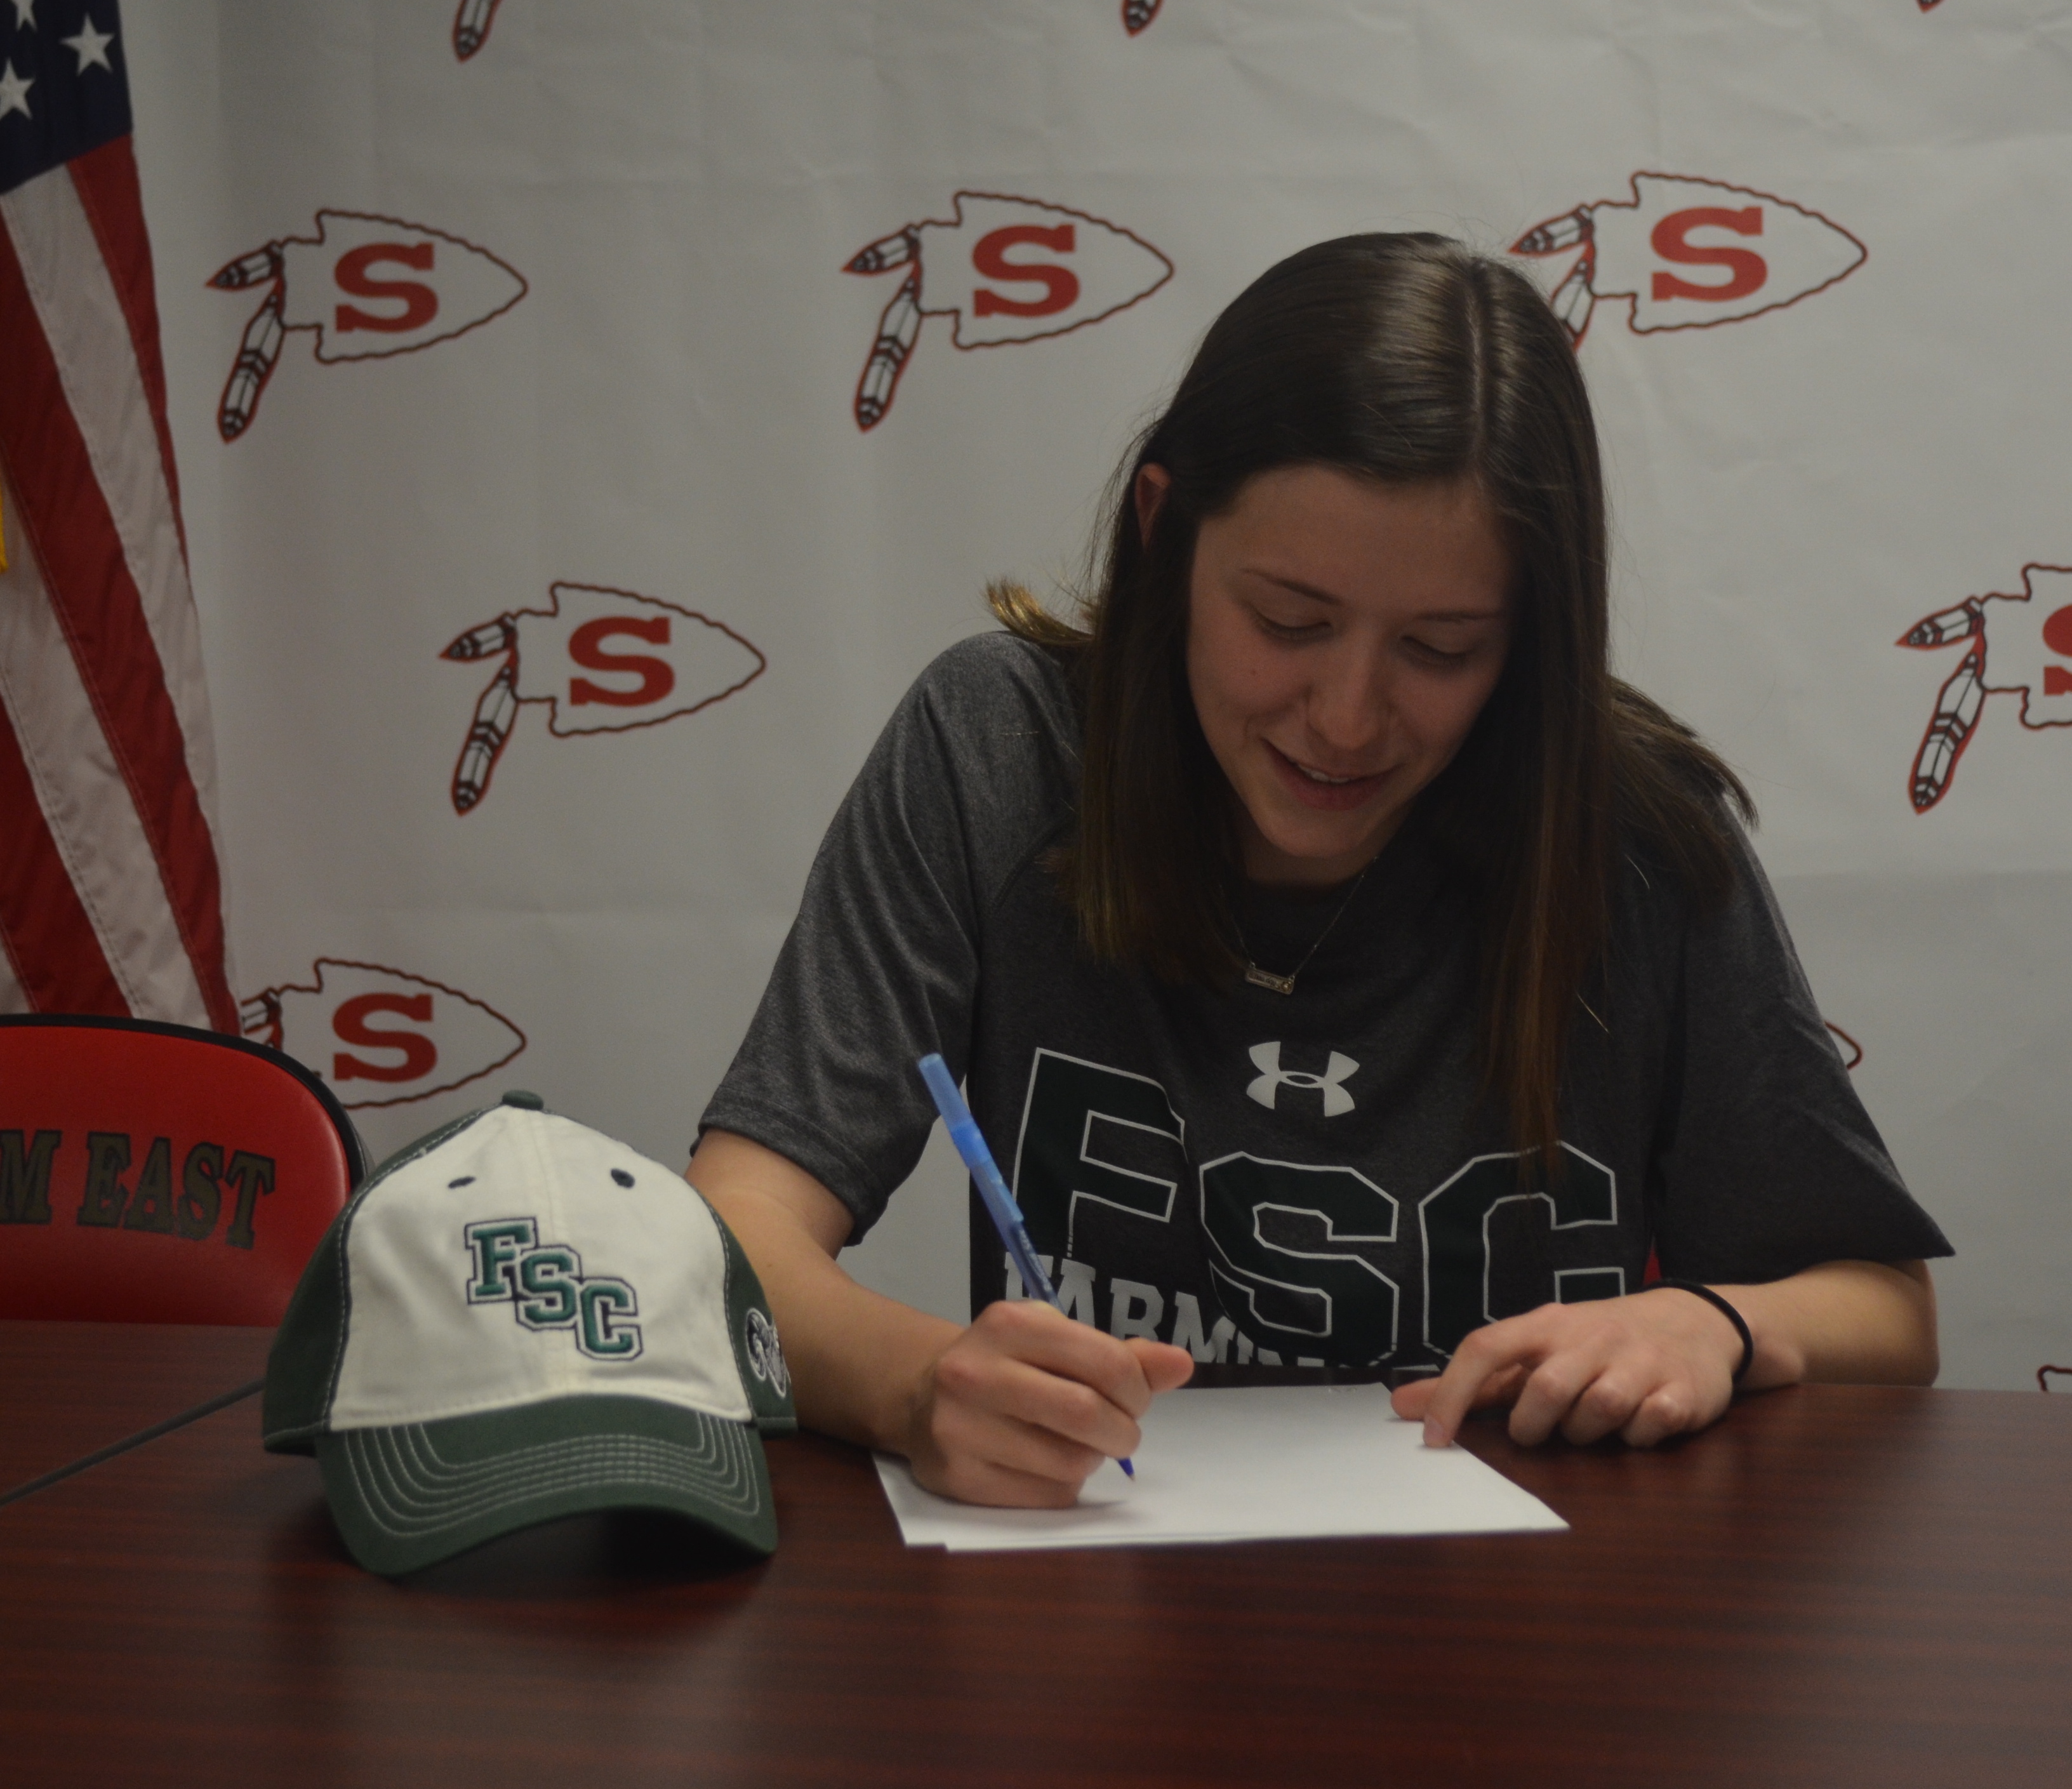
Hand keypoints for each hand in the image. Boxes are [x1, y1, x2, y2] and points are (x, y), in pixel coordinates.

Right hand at [903, 1300, 1193, 1506]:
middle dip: (1122, 1432)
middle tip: (1120, 1432)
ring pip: (1070, 1463)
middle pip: (1087, 1415)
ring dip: (1091, 1461)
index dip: (1138, 1390)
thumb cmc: (1006, 1364)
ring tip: (1075, 1444)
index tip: (1134, 1399)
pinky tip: (1043, 1464)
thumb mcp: (1055, 1341)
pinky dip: (1063, 1486)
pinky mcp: (958, 1477)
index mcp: (1009, 1324)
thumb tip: (1182, 1364)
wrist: (922, 1396)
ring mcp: (961, 1427)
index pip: (1106, 1364)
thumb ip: (1120, 1356)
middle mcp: (977, 1371)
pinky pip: (1045, 1496)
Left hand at [1391, 1288, 1745, 1449]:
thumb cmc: (1596, 1344)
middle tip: (1541, 1430)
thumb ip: (1471, 1382)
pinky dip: (1636, 1437)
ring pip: (1597, 1412)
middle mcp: (1592, 1336)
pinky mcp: (1681, 1390)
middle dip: (1534, 1427)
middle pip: (1544, 1391)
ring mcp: (1640, 1361)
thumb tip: (1400, 1405)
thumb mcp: (1535, 1350)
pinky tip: (1637, 1425)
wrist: (1694, 1322)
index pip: (1485, 1347)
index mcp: (1547, 1325)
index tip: (1433, 1438)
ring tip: (1591, 1423)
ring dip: (1586, 1434)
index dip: (1452, 1392)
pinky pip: (1648, 1426)